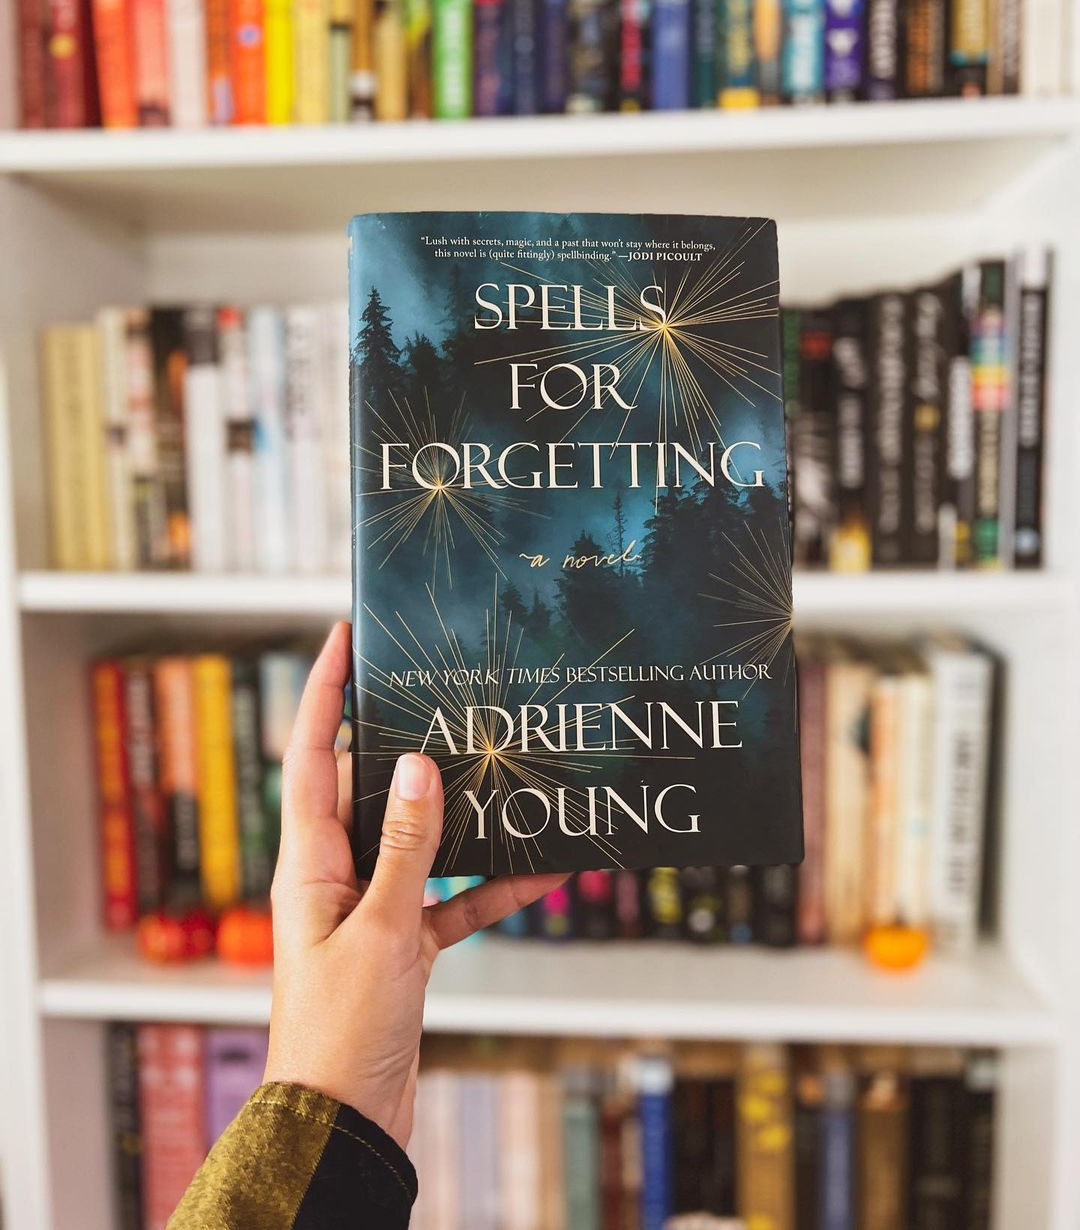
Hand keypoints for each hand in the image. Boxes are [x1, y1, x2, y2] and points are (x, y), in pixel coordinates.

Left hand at [264, 621, 565, 1147]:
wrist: (345, 1126)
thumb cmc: (342, 1034)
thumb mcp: (381, 932)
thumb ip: (403, 848)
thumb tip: (413, 764)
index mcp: (308, 864)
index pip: (312, 755)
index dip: (324, 692)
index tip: (344, 636)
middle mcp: (335, 876)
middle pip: (369, 789)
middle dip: (408, 744)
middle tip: (448, 695)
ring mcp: (370, 911)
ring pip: (419, 842)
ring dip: (465, 819)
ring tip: (508, 775)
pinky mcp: (403, 946)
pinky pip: (450, 900)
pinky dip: (490, 887)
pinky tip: (540, 872)